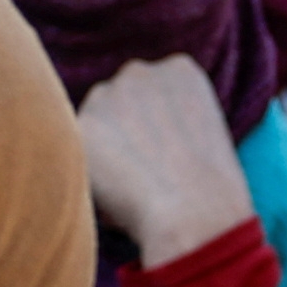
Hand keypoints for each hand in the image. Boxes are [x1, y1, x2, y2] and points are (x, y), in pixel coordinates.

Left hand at [73, 59, 255, 266]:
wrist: (196, 216)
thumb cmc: (209, 194)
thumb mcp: (203, 138)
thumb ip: (168, 121)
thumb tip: (133, 140)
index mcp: (180, 70)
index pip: (151, 91)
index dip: (155, 130)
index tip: (168, 158)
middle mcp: (141, 72)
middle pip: (117, 102)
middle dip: (123, 134)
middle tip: (144, 177)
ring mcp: (108, 94)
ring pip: (93, 127)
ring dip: (103, 153)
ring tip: (132, 190)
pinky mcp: (82, 124)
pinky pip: (76, 155)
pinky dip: (90, 179)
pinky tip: (116, 198)